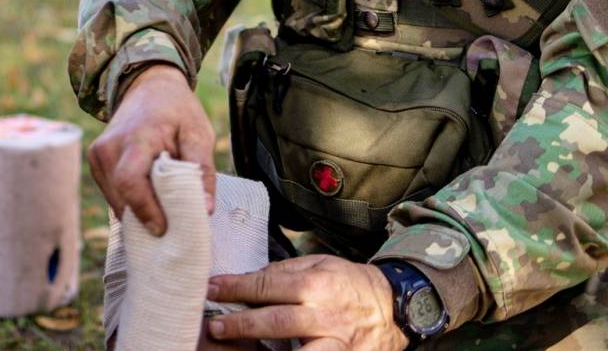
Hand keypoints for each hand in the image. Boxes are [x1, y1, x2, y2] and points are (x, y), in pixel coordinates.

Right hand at [87, 64, 214, 234]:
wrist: (149, 87)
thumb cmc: (177, 111)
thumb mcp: (198, 134)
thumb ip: (202, 170)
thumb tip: (205, 209)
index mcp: (137, 137)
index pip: (129, 181)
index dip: (144, 209)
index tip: (163, 229)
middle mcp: (109, 146)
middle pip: (120, 196)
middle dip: (144, 217)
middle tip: (170, 228)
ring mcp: (98, 154)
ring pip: (114, 198)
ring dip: (137, 211)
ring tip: (163, 214)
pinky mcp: (96, 161)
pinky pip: (112, 192)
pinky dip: (130, 202)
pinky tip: (149, 201)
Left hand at [205, 256, 407, 350]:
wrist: (396, 308)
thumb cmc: (351, 284)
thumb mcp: (322, 264)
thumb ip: (287, 272)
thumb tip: (252, 278)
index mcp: (317, 284)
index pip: (267, 285)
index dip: (236, 287)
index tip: (212, 288)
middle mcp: (325, 315)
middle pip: (276, 321)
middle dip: (241, 324)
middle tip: (214, 326)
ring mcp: (336, 343)